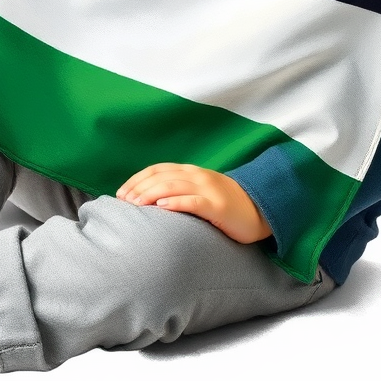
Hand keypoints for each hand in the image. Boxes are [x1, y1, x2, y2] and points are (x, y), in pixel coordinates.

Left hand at [116, 163, 273, 244]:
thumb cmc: (225, 205)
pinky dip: (176, 202)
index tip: (121, 192)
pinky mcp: (217, 206)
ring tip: (135, 203)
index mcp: (190, 172)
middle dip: (139, 187)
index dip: (137, 179)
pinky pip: (194, 202)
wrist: (259, 210)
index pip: (157, 170)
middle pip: (161, 176)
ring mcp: (208, 189)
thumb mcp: (200, 192)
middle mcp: (197, 176)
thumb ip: (179, 191)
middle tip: (123, 201)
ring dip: (151, 194)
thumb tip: (149, 200)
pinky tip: (162, 206)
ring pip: (173, 186)